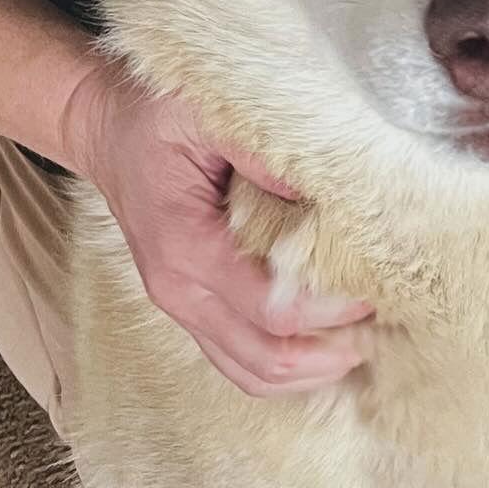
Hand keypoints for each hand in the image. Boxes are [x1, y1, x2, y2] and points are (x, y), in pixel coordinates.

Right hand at [59, 59, 372, 396]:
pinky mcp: (192, 312)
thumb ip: (258, 150)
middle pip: (269, 360)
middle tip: (384, 321)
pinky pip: (242, 364)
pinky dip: (289, 367)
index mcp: (185, 248)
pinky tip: (327, 345)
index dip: (333, 307)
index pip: (274, 308)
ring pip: (255, 375)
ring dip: (314, 369)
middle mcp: (180, 292)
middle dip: (333, 351)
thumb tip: (322, 192)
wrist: (104, 130)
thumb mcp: (200, 111)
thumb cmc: (153, 114)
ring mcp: (183, 309)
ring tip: (364, 339)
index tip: (377, 281)